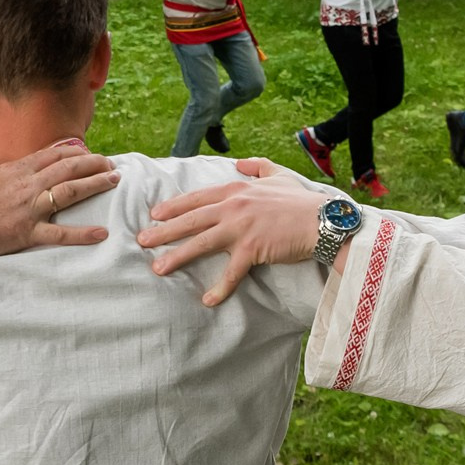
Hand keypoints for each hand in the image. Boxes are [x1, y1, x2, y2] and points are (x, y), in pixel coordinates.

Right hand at [0, 144, 118, 276]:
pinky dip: (82, 234)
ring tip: (114, 182)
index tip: (90, 153)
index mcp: (12, 169)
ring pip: (69, 192)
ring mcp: (27, 210)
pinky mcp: (24, 234)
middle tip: (112, 165)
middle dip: (93, 164)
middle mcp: (25, 185)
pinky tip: (101, 233)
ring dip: (95, 185)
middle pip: (67, 168)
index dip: (74, 152)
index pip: (52, 155)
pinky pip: (59, 234)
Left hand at [139, 157, 327, 305]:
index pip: (197, 198)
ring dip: (177, 256)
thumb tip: (241, 164)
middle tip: (141, 240)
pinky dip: (219, 288)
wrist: (323, 220)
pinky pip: (231, 272)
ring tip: (158, 268)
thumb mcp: (279, 175)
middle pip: (191, 220)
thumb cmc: (302, 200)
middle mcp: (233, 207)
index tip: (155, 214)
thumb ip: (258, 167)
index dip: (174, 206)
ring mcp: (241, 228)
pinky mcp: (253, 249)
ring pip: (201, 243)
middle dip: (163, 230)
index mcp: (237, 189)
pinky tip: (207, 300)